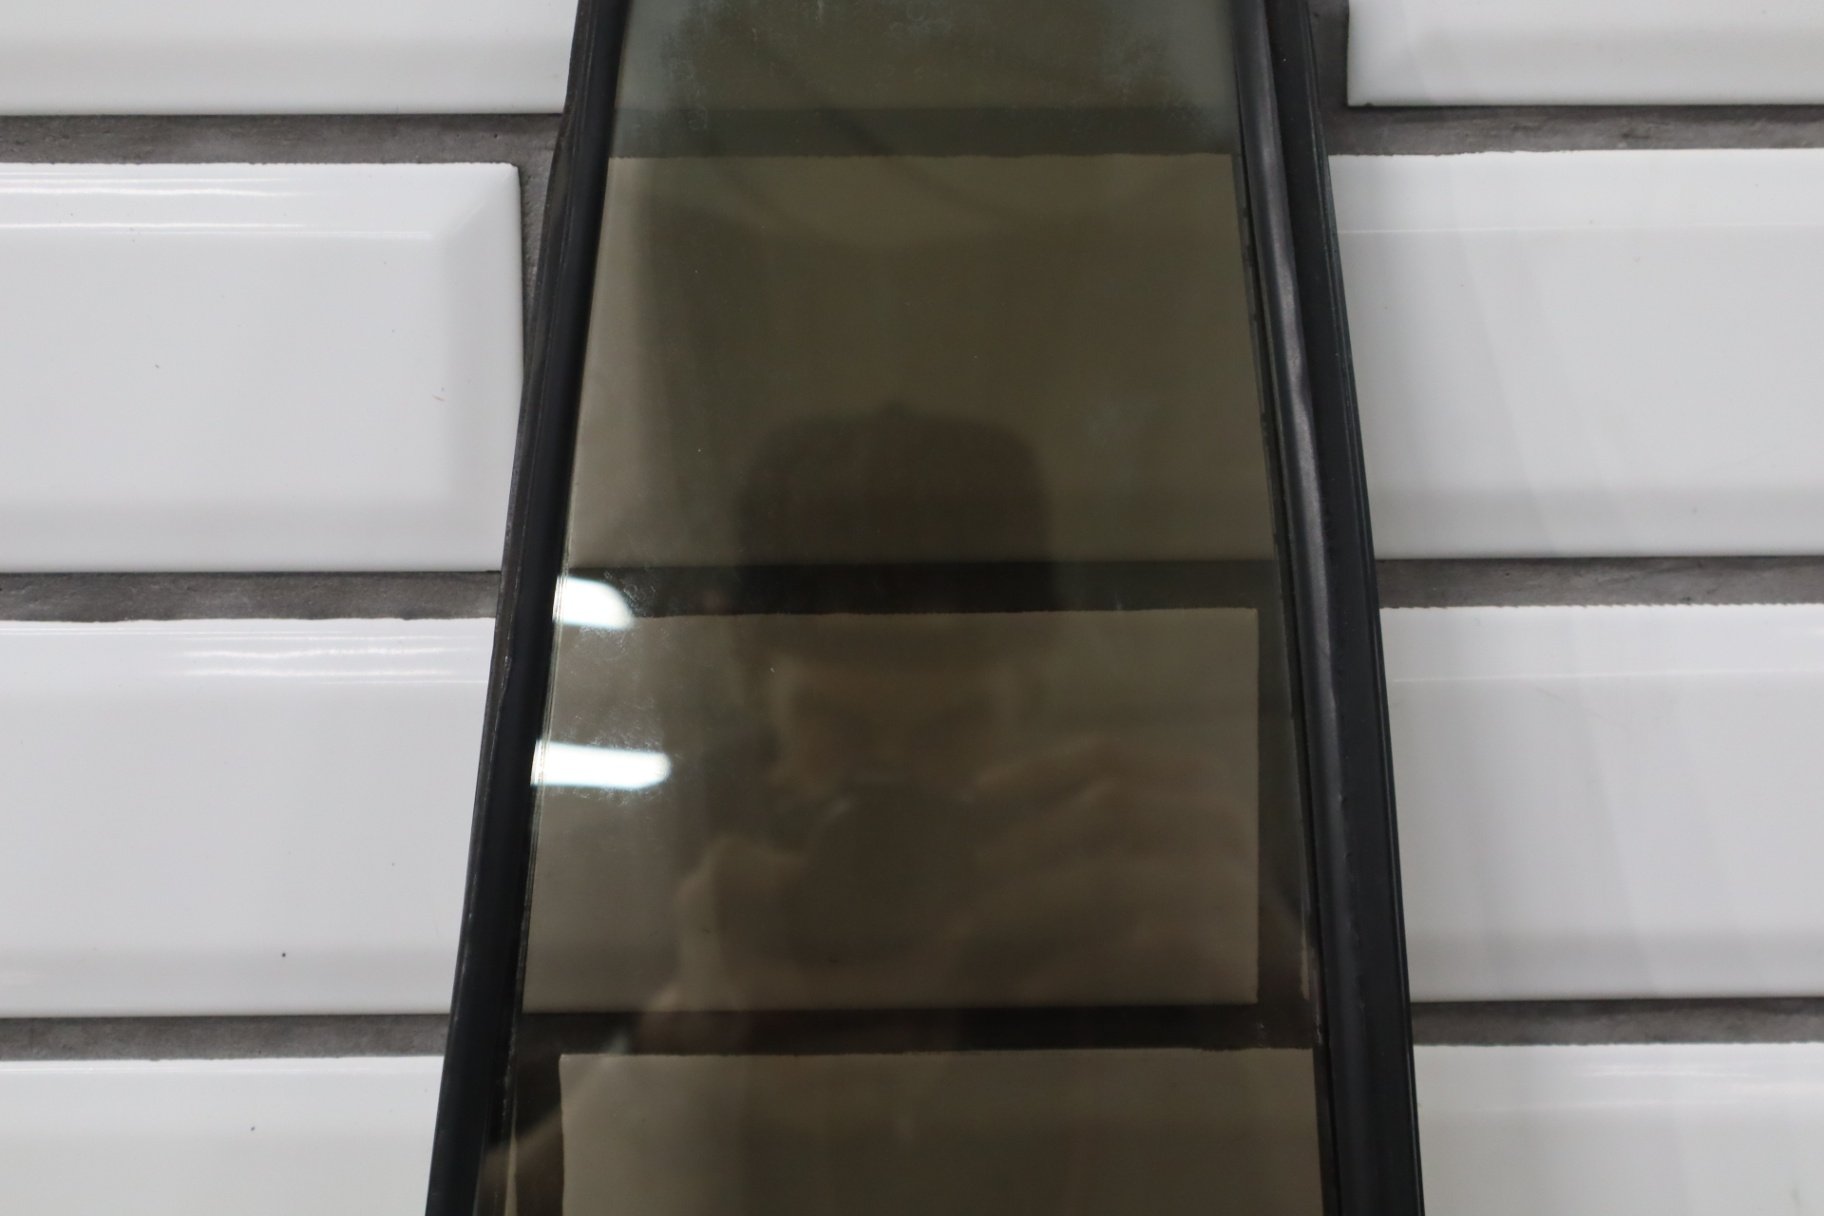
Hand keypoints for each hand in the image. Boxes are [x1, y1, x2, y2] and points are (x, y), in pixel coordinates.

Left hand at [954, 735, 1256, 1005]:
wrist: (1290, 984)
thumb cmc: (1204, 904)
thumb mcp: (1161, 847)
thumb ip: (1105, 822)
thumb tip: (994, 806)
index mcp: (1202, 786)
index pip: (1113, 757)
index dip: (1038, 769)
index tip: (973, 793)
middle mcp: (1222, 826)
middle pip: (1110, 810)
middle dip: (1030, 839)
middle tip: (975, 870)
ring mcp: (1233, 891)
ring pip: (1114, 878)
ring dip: (1033, 902)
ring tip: (975, 927)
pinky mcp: (1233, 958)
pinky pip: (1135, 953)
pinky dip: (1075, 966)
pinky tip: (1030, 985)